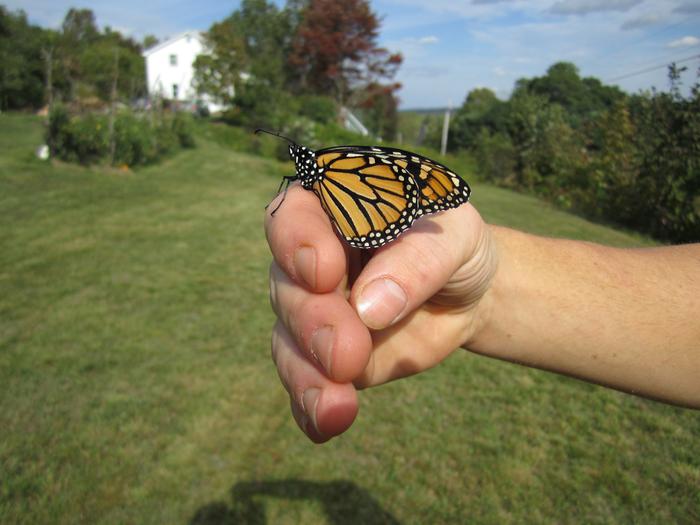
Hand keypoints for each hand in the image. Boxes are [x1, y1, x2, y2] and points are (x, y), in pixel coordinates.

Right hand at [265, 184, 496, 441]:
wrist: (468, 289)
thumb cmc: (454, 243)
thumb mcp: (453, 237)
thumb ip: (415, 261)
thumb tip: (368, 308)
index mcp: (330, 207)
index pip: (292, 217)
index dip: (296, 243)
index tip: (324, 272)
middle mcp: (309, 259)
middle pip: (287, 287)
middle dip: (313, 323)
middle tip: (348, 352)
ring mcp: (313, 309)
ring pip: (289, 340)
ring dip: (307, 374)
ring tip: (337, 407)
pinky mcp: (324, 355)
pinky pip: (307, 380)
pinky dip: (312, 405)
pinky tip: (326, 425)